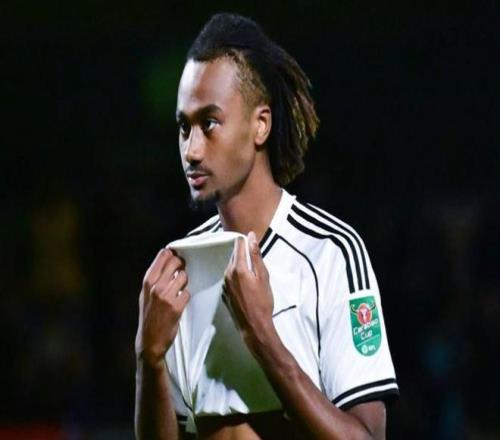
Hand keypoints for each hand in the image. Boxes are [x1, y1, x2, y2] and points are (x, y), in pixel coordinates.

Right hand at [135, 248, 189, 368]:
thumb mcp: (145, 294)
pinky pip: (187, 293)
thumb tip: (168, 259)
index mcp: (147, 281)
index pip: (163, 255)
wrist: (149, 341)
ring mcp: (166, 296)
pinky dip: (185, 297)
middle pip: (176, 262)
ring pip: (184, 276)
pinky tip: (180, 302)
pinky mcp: (177, 306)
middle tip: (180, 272)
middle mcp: (156, 286)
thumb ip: (155, 278)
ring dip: (184, 282)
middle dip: (181, 265)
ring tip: (179, 290)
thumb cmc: (148, 316)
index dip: (172, 254)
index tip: (176, 258)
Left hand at [223, 232, 274, 349]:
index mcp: (238, 268)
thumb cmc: (263, 301)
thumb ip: (256, 256)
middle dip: (243, 254)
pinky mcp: (224, 294)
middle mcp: (227, 274)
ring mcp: (224, 285)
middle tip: (255, 260)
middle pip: (234, 256)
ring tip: (252, 274)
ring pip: (231, 267)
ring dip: (240, 266)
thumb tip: (251, 237)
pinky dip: (236, 277)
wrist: (254, 326)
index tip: (252, 242)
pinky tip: (245, 285)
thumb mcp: (263, 276)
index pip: (239, 245)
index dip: (246, 241)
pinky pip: (229, 279)